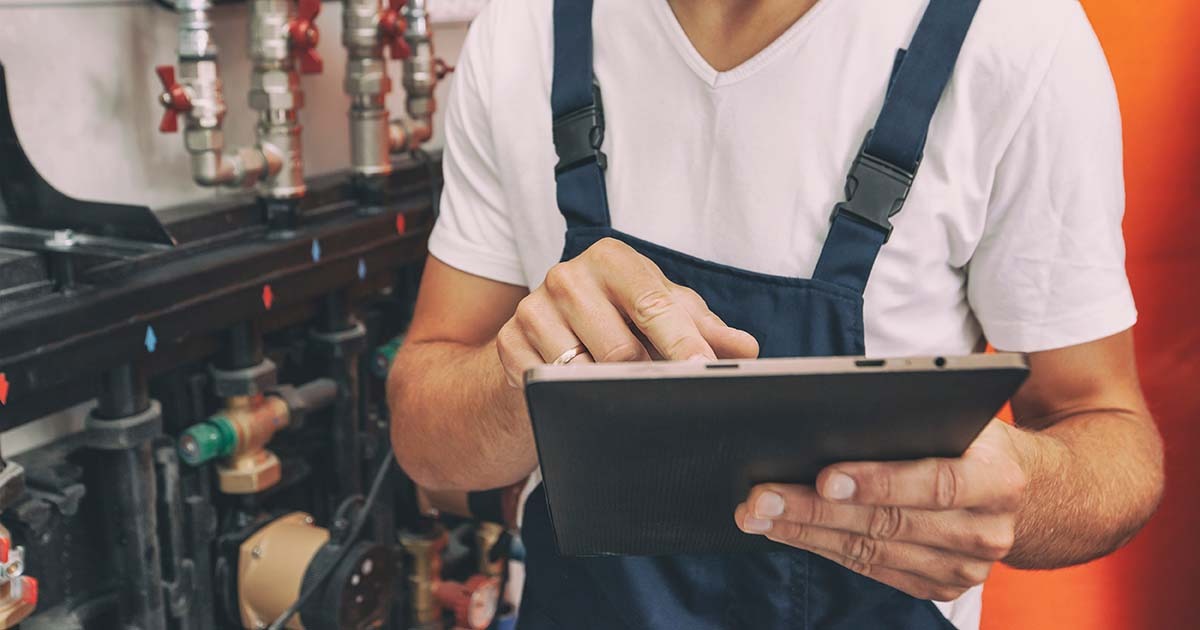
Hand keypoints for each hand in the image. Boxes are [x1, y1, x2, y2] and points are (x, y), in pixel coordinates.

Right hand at [496, 238, 758, 385]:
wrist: (543, 342)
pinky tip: (578, 396)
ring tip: (618, 394)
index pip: (654, 304)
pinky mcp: (508, 346)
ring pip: (583, 374)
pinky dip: (570, 400)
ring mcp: (532, 310)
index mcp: (612, 258)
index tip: (703, 372)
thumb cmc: (615, 323)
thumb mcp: (661, 316)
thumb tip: (746, 349)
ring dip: (607, 393)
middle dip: (647, 379)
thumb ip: (704, 328)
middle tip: (663, 396)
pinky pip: (549, 388)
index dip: (682, 343)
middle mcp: (568, 276)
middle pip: (620, 349)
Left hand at [735, 419, 1029, 601]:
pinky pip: (873, 569)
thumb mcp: (962, 418)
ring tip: (759, 514)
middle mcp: (986, 531)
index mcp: (999, 479)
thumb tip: (836, 414)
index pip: (935, 482)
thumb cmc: (976, 441)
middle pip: (889, 523)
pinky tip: (788, 531)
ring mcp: (965, 568)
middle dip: (816, 509)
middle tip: (762, 496)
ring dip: (806, 532)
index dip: (878, 482)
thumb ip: (917, 420)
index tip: (824, 476)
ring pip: (872, 551)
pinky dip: (824, 549)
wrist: (1031, 493)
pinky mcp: (943, 588)